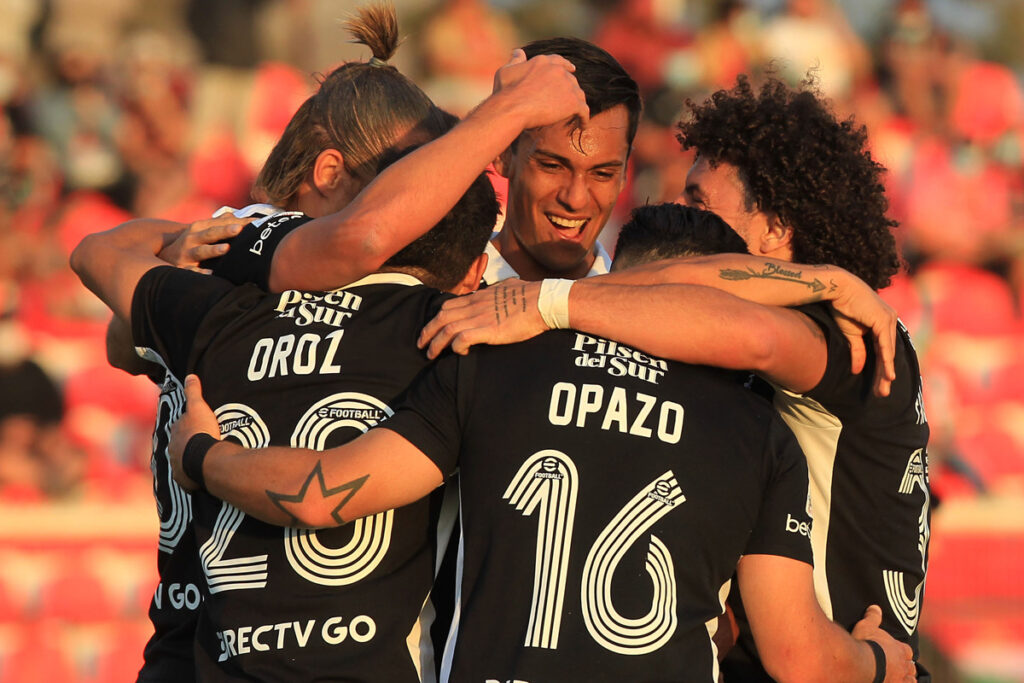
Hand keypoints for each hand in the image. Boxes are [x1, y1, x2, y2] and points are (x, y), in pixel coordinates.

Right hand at [158, 216, 248, 271]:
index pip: (222, 223)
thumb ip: (220, 222)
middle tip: (239, 229)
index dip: (239, 222)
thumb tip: (239, 214)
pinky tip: (212, 274)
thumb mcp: (201, 229)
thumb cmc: (191, 241)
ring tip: (227, 249)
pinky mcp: (183, 269)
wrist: (162, 255)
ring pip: (202, 251)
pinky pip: (193, 272)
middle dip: (225, 230)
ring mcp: (187, 253)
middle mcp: (192, 238)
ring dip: (214, 250)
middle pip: (211, 233)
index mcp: (199, 227)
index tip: (256, 222)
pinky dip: (202, 273)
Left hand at [169, 374, 220, 490]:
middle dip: (185, 443)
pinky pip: (187, 477)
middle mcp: (172, 449)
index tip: (193, 425)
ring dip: (188, 459)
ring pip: (181, 460)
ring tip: (200, 459)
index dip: (186, 424)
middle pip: (178, 444)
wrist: (203, 459)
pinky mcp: (184, 479)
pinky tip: (199, 475)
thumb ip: (194, 392)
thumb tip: (190, 375)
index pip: (179, 425)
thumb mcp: (199, 407)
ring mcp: (177, 465)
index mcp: (176, 431)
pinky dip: (191, 475)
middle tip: (198, 442)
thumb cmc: (201, 432)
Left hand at [418, 279, 548, 358]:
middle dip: (427, 331)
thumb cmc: (530, 294)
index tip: (432, 328)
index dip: (436, 318)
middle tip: (421, 344)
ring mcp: (480, 317)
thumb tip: (500, 289)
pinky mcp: (488, 330)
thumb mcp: (506, 286)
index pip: (448, 305)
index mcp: (478, 296)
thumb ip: (496, 291)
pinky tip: (459, 353)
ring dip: (436, 343)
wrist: (543, 301)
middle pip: (441, 317)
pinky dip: (456, 346)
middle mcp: (474, 305)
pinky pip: (462, 338)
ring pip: (447, 329)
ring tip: (430, 355)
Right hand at [492, 49, 588, 130]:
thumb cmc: (505, 93)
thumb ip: (515, 61)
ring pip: (578, 95)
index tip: (572, 69)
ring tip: (576, 115)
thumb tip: (519, 52)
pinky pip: (584, 110)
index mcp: (542, 62)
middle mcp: (557, 71)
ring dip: (577, 104)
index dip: (566, 66)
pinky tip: (583, 125)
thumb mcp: (506, 71)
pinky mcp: (572, 102)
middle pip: (570, 80)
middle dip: (571, 89)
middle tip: (570, 100)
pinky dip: (584, 118)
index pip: (559, 61)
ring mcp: (567, 86)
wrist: (512, 108)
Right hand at [827, 270, 897, 396]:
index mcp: (883, 323)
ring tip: (885, 389)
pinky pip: (885, 346)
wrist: (837, 289)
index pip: (883, 350)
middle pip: (888, 353)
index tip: (879, 385)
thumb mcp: (850, 334)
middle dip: (885, 374)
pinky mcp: (884, 320)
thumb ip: (857, 351)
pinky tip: (888, 374)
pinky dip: (887, 361)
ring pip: (888, 352)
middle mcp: (890, 321)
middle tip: (883, 393)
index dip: (881, 368)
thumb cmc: (842, 307)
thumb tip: (858, 371)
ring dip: (886, 372)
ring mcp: (889, 319)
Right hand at [851, 605, 916, 682]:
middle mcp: (903, 664)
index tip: (898, 652)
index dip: (903, 652)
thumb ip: (873, 617)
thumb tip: (876, 607)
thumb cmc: (865, 643)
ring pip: (910, 679)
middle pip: (911, 666)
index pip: (907, 651)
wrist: (862, 663)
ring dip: (906, 678)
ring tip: (899, 678)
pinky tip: (895, 682)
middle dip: (906, 666)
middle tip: (898, 666)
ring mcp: (900, 678)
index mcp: (900, 649)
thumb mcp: (867, 626)